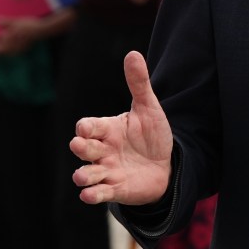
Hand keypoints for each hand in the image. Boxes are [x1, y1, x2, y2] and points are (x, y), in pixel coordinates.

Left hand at [0, 16, 41, 54]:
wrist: (43, 30)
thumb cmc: (28, 27)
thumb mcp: (14, 22)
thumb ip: (5, 22)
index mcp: (7, 47)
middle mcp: (13, 51)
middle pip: (2, 50)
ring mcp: (20, 50)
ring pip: (9, 49)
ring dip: (5, 43)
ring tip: (5, 34)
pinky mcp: (27, 47)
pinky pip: (16, 47)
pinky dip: (12, 43)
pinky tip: (15, 35)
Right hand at [70, 51, 173, 205]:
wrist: (167, 164)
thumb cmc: (152, 135)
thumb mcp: (148, 108)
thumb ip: (139, 83)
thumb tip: (132, 53)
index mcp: (107, 129)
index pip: (88, 126)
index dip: (86, 127)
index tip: (86, 128)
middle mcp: (102, 150)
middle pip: (83, 149)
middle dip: (81, 147)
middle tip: (81, 144)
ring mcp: (106, 171)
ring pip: (86, 174)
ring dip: (83, 175)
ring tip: (85, 175)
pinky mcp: (114, 189)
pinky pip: (98, 194)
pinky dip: (91, 195)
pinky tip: (89, 194)